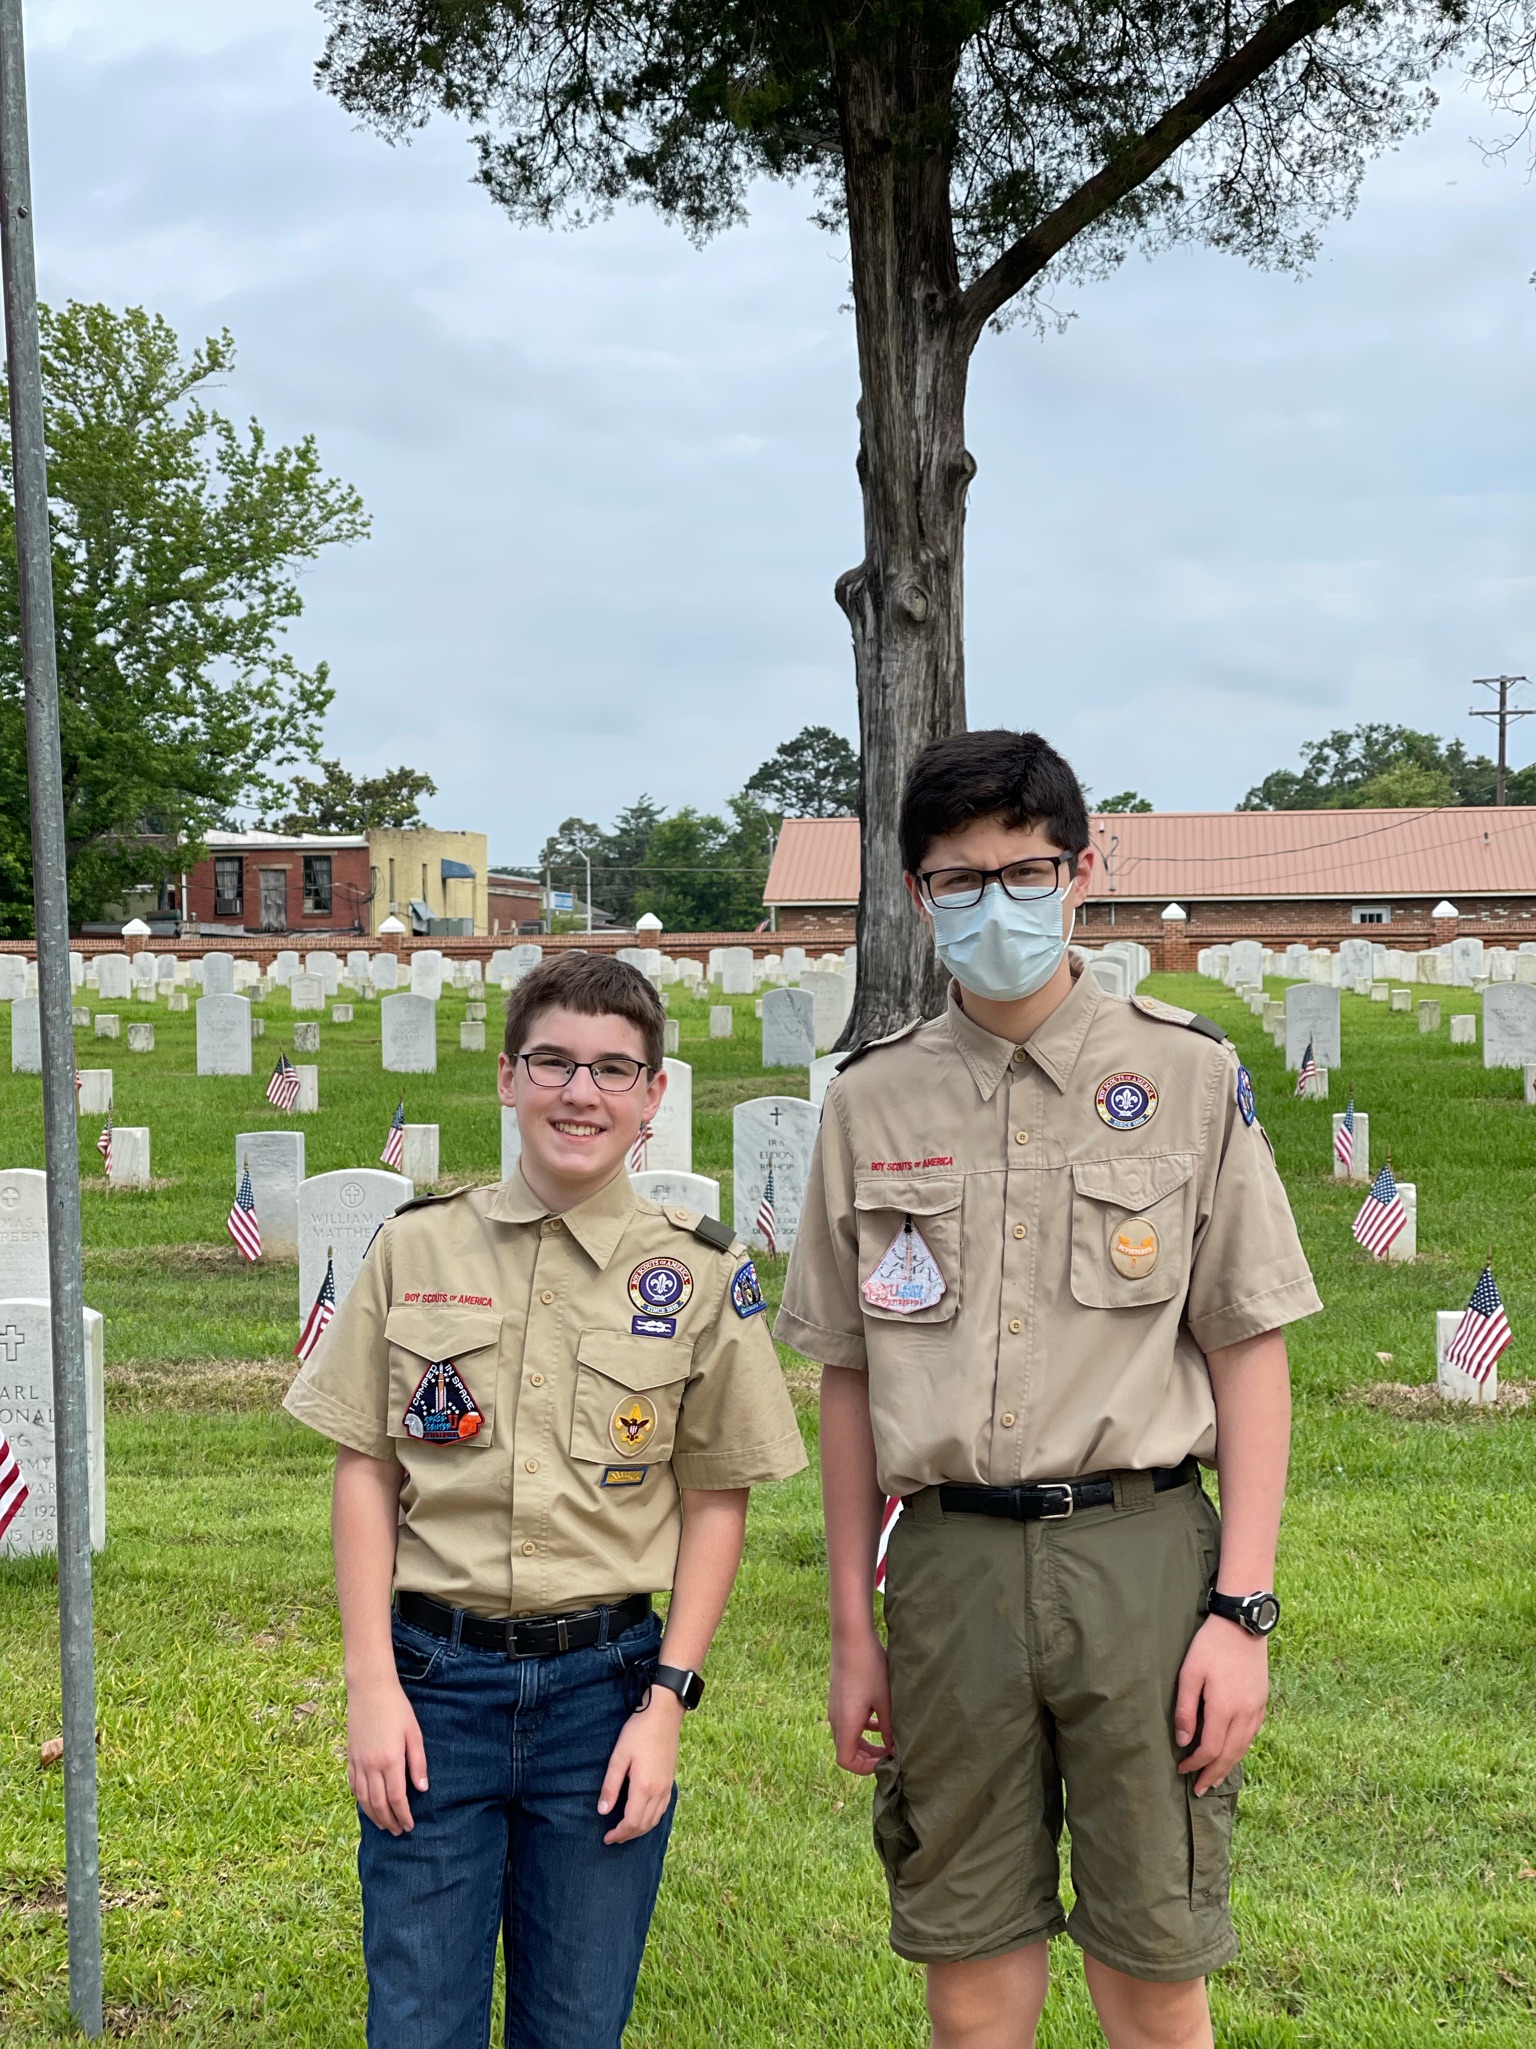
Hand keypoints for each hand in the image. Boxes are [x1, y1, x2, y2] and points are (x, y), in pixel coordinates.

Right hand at [347, 1675, 427, 1834]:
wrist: (370, 1689)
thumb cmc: (397, 1709)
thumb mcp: (414, 1733)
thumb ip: (418, 1762)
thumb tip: (422, 1789)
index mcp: (390, 1761)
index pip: (396, 1798)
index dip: (403, 1815)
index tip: (409, 1825)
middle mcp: (371, 1766)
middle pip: (379, 1804)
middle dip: (389, 1821)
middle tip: (397, 1831)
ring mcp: (358, 1763)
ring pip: (363, 1799)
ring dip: (374, 1816)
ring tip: (383, 1825)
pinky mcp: (350, 1757)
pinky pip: (353, 1786)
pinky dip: (360, 1800)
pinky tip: (367, 1805)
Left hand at [598, 1688, 682, 1843]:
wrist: (664, 1714)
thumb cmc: (638, 1732)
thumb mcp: (619, 1757)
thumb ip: (611, 1786)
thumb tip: (603, 1811)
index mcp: (644, 1787)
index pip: (631, 1822)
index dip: (619, 1833)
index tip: (606, 1838)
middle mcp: (658, 1791)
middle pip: (644, 1825)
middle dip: (628, 1835)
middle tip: (613, 1838)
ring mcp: (667, 1787)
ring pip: (655, 1819)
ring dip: (640, 1830)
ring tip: (625, 1832)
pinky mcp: (670, 1780)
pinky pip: (662, 1809)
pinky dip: (652, 1820)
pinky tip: (643, 1817)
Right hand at [829, 1630, 892, 1773]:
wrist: (851, 1638)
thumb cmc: (870, 1668)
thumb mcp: (885, 1701)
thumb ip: (889, 1728)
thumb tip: (894, 1749)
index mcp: (846, 1724)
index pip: (845, 1761)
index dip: (864, 1767)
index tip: (884, 1760)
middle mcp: (836, 1718)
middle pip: (846, 1750)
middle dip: (867, 1757)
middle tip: (889, 1755)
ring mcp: (835, 1707)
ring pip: (847, 1736)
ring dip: (865, 1742)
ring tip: (887, 1740)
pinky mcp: (838, 1697)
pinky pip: (848, 1722)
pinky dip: (862, 1727)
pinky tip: (879, 1719)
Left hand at [1174, 1615, 1269, 1795]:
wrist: (1242, 1625)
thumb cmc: (1210, 1646)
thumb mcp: (1189, 1673)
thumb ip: (1185, 1709)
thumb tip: (1183, 1741)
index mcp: (1224, 1708)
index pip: (1210, 1749)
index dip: (1196, 1764)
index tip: (1182, 1770)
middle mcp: (1245, 1714)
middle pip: (1229, 1755)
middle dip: (1213, 1774)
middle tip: (1200, 1790)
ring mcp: (1256, 1709)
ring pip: (1243, 1748)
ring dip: (1228, 1766)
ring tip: (1216, 1779)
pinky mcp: (1262, 1702)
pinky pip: (1252, 1735)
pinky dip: (1240, 1750)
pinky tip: (1233, 1753)